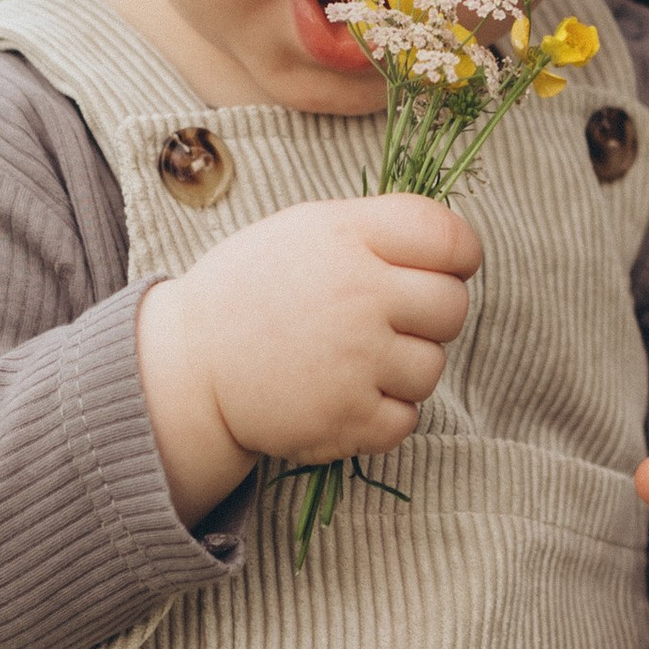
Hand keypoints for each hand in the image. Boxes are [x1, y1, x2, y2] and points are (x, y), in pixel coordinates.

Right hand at [136, 194, 482, 520]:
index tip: (443, 268)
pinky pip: (407, 418)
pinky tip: (344, 393)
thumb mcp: (306, 230)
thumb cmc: (253, 290)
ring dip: (404, 367)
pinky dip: (383, 413)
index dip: (459, 256)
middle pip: (453, 306)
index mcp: (348, 237)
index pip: (451, 239)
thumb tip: (455, 249)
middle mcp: (358, 295)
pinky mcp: (347, 419)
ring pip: (432, 367)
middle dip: (433, 314)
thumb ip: (378, 230)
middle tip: (390, 318)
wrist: (188, 366)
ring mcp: (356, 361)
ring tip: (353, 358)